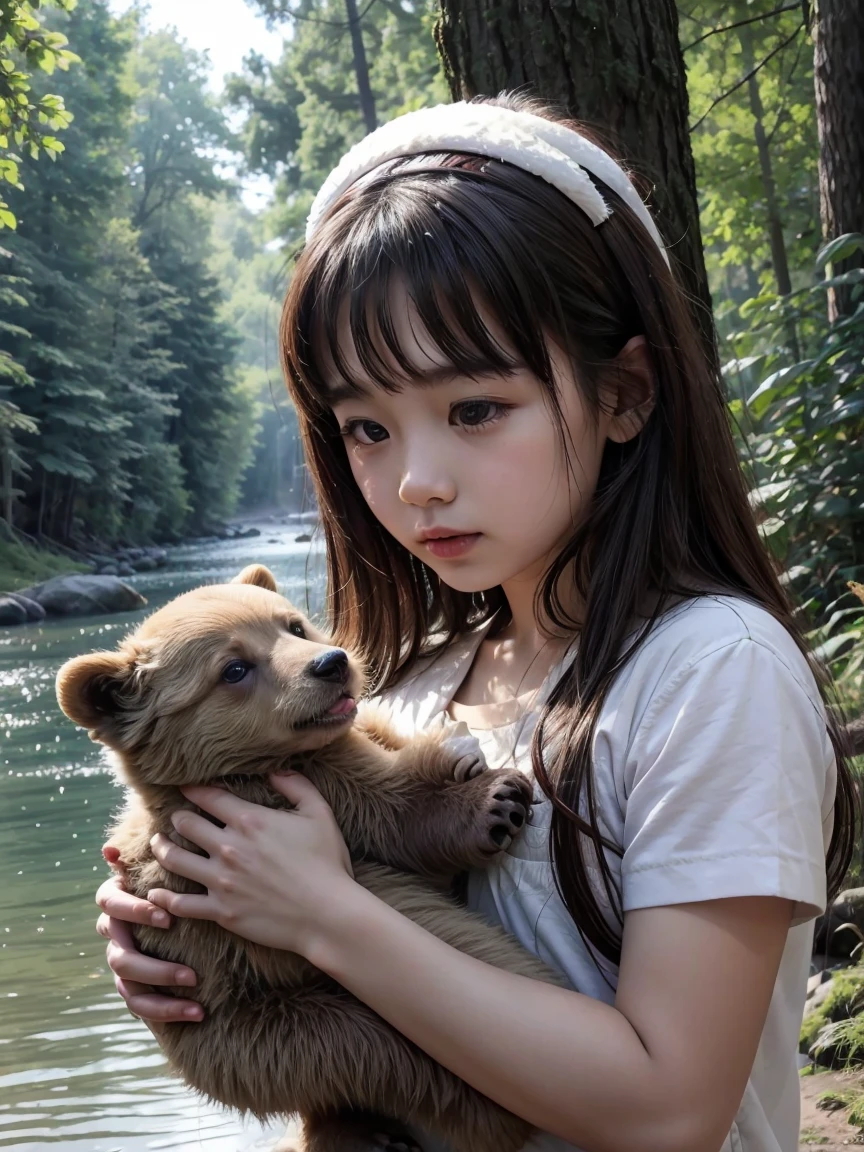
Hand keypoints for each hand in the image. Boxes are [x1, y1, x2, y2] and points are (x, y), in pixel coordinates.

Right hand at [95, 870, 202, 1027]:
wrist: (179, 908)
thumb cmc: (167, 876)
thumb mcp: (160, 865)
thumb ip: (141, 857)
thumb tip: (109, 850)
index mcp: (114, 901)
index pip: (111, 905)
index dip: (135, 910)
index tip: (167, 917)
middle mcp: (114, 933)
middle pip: (119, 957)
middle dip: (155, 967)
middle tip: (190, 974)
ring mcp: (122, 961)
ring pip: (128, 986)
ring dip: (162, 997)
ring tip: (195, 1003)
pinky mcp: (135, 983)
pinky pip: (140, 1004)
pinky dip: (166, 1011)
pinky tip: (196, 1013)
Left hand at [147, 773, 355, 956]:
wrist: (326, 913)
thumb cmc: (327, 862)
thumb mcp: (319, 813)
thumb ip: (296, 785)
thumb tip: (275, 770)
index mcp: (249, 821)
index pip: (209, 798)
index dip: (193, 789)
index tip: (186, 787)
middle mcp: (228, 848)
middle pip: (186, 825)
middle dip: (178, 818)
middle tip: (175, 817)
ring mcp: (221, 881)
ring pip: (176, 859)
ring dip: (163, 848)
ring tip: (160, 844)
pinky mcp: (221, 911)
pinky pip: (182, 904)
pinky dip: (165, 898)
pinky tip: (157, 893)